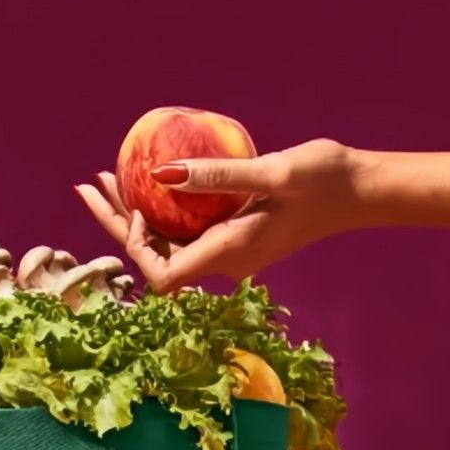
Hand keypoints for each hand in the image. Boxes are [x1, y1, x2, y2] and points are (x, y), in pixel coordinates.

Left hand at [75, 139, 359, 291]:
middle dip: (117, 223)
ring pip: (168, 241)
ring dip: (134, 213)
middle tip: (89, 184)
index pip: (162, 276)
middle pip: (155, 257)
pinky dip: (162, 207)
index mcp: (229, 253)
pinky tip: (150, 179)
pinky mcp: (234, 234)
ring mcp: (228, 249)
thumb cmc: (324, 181)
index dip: (137, 248)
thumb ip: (216, 176)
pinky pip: (187, 228)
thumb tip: (160, 174)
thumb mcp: (272, 172)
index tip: (139, 207)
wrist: (360, 191)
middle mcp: (223, 260)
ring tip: (108, 176)